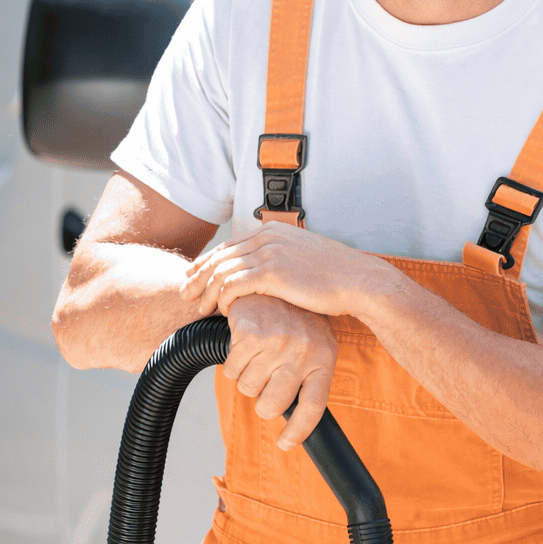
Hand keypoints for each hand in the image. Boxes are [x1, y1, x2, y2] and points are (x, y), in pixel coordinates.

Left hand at [182, 222, 397, 318]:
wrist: (359, 281)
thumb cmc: (335, 277)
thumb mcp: (302, 260)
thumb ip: (280, 261)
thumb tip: (265, 275)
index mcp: (272, 231)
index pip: (228, 245)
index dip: (207, 261)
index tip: (193, 276)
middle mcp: (267, 237)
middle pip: (219, 256)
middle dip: (197, 275)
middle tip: (184, 293)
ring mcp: (269, 253)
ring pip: (222, 271)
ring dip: (206, 290)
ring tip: (197, 308)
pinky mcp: (272, 272)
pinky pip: (234, 285)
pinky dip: (223, 299)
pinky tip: (222, 312)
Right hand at [223, 295, 336, 449]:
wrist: (273, 279)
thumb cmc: (293, 320)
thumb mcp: (313, 344)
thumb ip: (309, 377)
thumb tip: (296, 424)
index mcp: (323, 358)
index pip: (312, 407)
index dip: (298, 432)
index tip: (284, 444)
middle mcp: (303, 352)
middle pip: (272, 405)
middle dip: (262, 401)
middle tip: (263, 382)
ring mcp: (277, 342)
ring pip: (247, 388)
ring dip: (245, 378)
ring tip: (255, 356)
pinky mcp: (251, 333)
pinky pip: (231, 369)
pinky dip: (231, 362)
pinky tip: (243, 344)